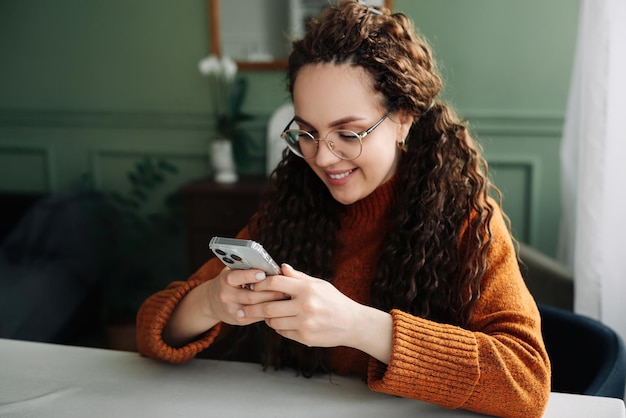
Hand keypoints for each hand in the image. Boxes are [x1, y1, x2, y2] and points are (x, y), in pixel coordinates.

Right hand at [202, 267, 288, 325]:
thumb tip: (270, 267)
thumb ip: (248, 268)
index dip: (250, 275)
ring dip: (272, 303)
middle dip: (270, 293)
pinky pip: (257, 316)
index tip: (263, 274)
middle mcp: (226, 296)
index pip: (236, 277)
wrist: (212, 301)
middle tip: (286, 289)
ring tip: (285, 298)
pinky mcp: (238, 320)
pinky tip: (278, 307)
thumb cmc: (230, 282)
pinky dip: (269, 311)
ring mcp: (232, 310)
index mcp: (225, 280)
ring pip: (256, 308)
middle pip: (251, 296)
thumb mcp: (233, 271)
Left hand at [239, 264, 363, 347]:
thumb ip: (298, 277)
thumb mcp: (319, 284)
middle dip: (253, 306)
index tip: (253, 285)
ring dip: (267, 318)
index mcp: (307, 289)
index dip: (260, 284)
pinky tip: (283, 322)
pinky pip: (283, 333)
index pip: (274, 283)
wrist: (352, 323)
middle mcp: (305, 306)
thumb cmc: (335, 301)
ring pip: (273, 322)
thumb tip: (281, 268)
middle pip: (267, 306)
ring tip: (267, 313)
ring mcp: (305, 324)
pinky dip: (279, 328)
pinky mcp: (305, 338)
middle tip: (245, 306)